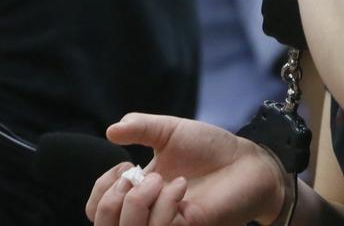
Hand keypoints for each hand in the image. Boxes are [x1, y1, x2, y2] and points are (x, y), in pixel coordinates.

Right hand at [87, 114, 287, 225]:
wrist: (246, 159)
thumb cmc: (209, 146)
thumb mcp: (169, 130)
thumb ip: (139, 127)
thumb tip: (110, 130)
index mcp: (139, 192)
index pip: (98, 211)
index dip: (100, 191)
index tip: (123, 166)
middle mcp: (149, 213)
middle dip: (111, 199)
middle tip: (134, 176)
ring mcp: (168, 225)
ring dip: (137, 202)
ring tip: (161, 180)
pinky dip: (165, 205)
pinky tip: (180, 186)